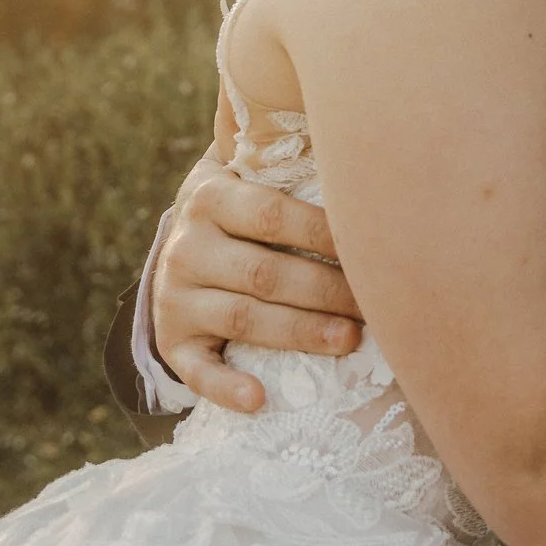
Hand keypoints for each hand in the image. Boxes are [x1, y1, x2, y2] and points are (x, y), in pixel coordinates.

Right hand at [150, 170, 365, 413]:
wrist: (180, 243)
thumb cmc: (243, 206)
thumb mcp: (250, 174)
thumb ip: (289, 161)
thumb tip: (360, 146)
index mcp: (210, 196)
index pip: (273, 215)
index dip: (325, 234)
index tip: (372, 246)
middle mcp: (185, 245)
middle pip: (266, 272)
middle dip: (327, 290)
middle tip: (375, 303)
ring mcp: (174, 296)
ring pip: (244, 319)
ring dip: (300, 333)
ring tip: (350, 340)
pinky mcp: (170, 341)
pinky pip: (196, 370)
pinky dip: (226, 388)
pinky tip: (259, 399)